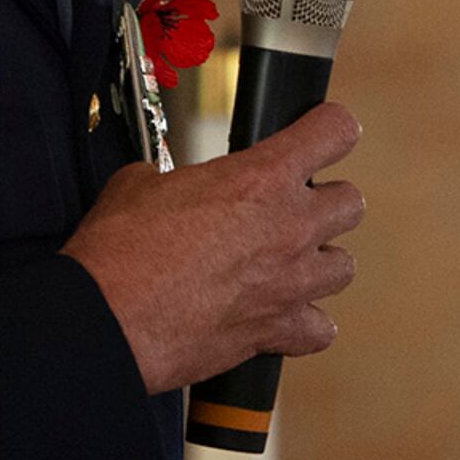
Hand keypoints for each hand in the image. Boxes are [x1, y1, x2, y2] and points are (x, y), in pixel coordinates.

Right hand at [62, 101, 363, 395]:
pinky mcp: (277, 332)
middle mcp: (289, 227)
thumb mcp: (142, 183)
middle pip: (350, 202)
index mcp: (261, 177)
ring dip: (319, 260)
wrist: (109, 318)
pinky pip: (320, 329)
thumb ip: (177, 178)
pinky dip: (304, 322)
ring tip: (287, 261)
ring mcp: (289, 283)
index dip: (329, 127)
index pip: (334, 131)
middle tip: (293, 206)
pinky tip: (281, 313)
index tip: (323, 132)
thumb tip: (169, 186)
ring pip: (343, 266)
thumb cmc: (120, 252)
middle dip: (324, 201)